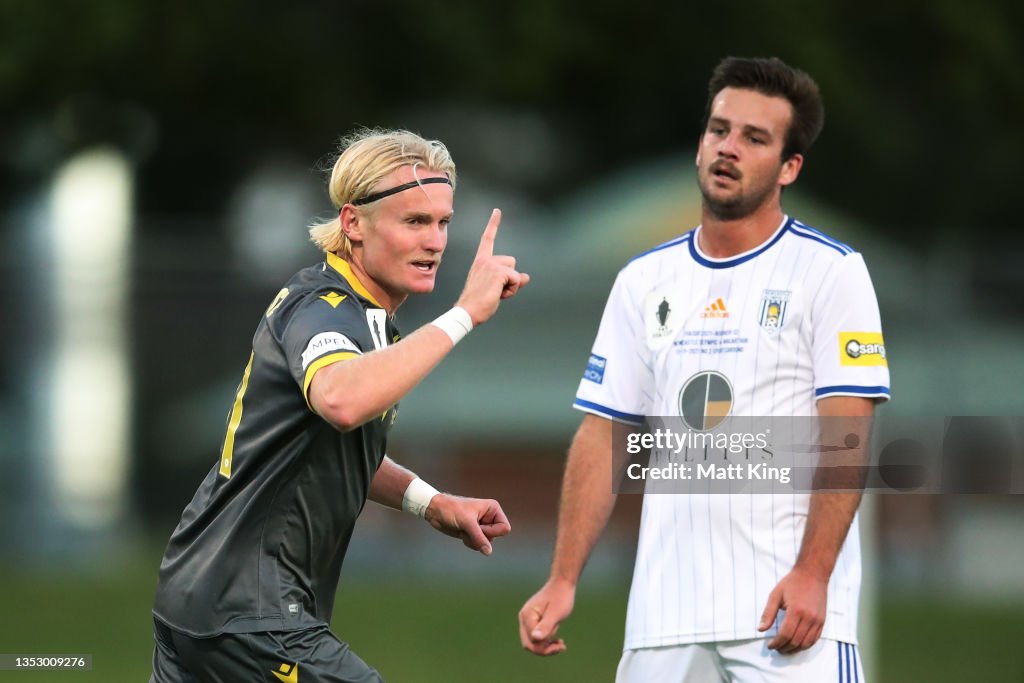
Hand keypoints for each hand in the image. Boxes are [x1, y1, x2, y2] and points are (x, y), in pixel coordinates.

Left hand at [423, 493, 510, 555]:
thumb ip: (479, 538)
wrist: (436, 511)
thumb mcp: (467, 523)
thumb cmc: (452, 509)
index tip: (479, 527)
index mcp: (493, 509)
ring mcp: (483, 526)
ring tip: (463, 529)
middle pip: (495, 536)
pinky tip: (462, 533)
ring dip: (473, 540)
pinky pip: (478, 545)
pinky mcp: (475, 533)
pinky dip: (469, 542)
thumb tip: (489, 552)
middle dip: (480, 536)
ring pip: (486, 543)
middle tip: (468, 527)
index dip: (492, 532)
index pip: (504, 528)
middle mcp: (490, 517)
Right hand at [456, 209, 529, 324]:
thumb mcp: (495, 288)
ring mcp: (491, 265)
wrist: (467, 311)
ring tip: (496, 293)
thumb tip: (526, 277)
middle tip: (495, 290)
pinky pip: (516, 279)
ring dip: (512, 285)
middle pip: (511, 262)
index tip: (497, 211)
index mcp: (480, 261)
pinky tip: (499, 294)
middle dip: (510, 277)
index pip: (487, 239)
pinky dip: (512, 290)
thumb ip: (510, 280)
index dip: (493, 224)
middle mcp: (485, 260)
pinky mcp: (498, 272)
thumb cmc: (478, 302)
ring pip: (515, 271)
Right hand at [518, 578, 575, 655]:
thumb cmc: (561, 597)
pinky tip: (557, 640)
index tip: (561, 646)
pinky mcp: (533, 620)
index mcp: (527, 616)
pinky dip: (546, 641)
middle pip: (529, 643)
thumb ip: (545, 626)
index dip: (545, 648)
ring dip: (547, 645)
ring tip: (561, 643)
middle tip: (562, 646)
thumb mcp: (556, 613)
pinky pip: (536, 636)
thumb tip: (535, 638)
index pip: (531, 641)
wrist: (562, 584)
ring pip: (533, 641)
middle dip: (545, 649)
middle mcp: (524, 618)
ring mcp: (527, 619)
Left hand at [759, 566, 828, 653]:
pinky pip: (815, 639)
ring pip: (806, 643)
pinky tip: (796, 645)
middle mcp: (809, 617)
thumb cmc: (792, 583)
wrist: (813, 574)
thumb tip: (761, 629)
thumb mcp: (776, 594)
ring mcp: (818, 620)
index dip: (776, 643)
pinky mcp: (823, 621)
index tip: (770, 645)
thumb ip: (768, 613)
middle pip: (796, 641)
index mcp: (796, 610)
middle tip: (776, 648)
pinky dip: (805, 645)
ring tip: (785, 649)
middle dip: (784, 648)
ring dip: (794, 649)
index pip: (785, 634)